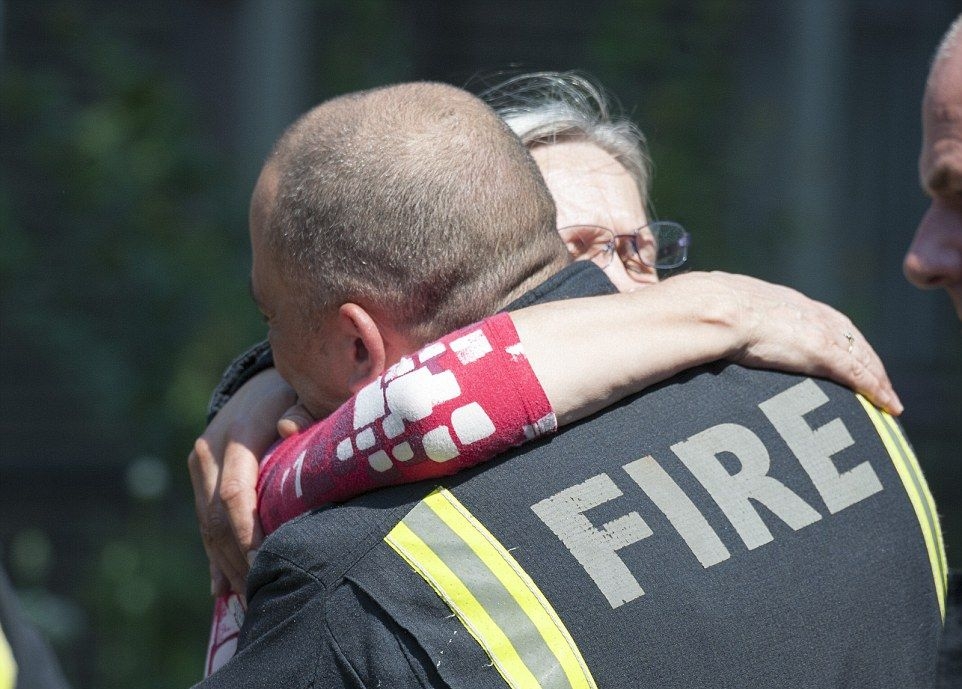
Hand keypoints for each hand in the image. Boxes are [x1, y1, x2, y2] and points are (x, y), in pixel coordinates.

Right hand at [188, 368, 298, 596]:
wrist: (264, 378)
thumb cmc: (301, 392)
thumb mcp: (309, 395)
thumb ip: (305, 412)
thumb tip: (288, 429)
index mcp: (240, 431)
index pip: (236, 492)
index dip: (246, 532)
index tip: (263, 563)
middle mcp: (211, 448)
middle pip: (216, 516)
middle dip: (237, 559)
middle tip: (261, 595)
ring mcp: (201, 461)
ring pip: (206, 523)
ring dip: (226, 563)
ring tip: (251, 598)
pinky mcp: (200, 472)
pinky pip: (204, 519)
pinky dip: (216, 553)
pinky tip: (224, 587)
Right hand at [701, 271, 902, 413]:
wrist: (708, 309)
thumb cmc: (699, 310)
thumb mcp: (712, 309)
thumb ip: (717, 319)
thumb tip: (697, 334)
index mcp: (778, 299)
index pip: (818, 317)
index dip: (835, 335)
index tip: (842, 350)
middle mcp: (805, 310)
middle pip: (847, 334)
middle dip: (865, 356)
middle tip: (877, 379)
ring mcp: (814, 329)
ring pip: (859, 355)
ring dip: (877, 377)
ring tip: (888, 399)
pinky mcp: (819, 350)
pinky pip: (857, 373)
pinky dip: (876, 389)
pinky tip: (888, 406)